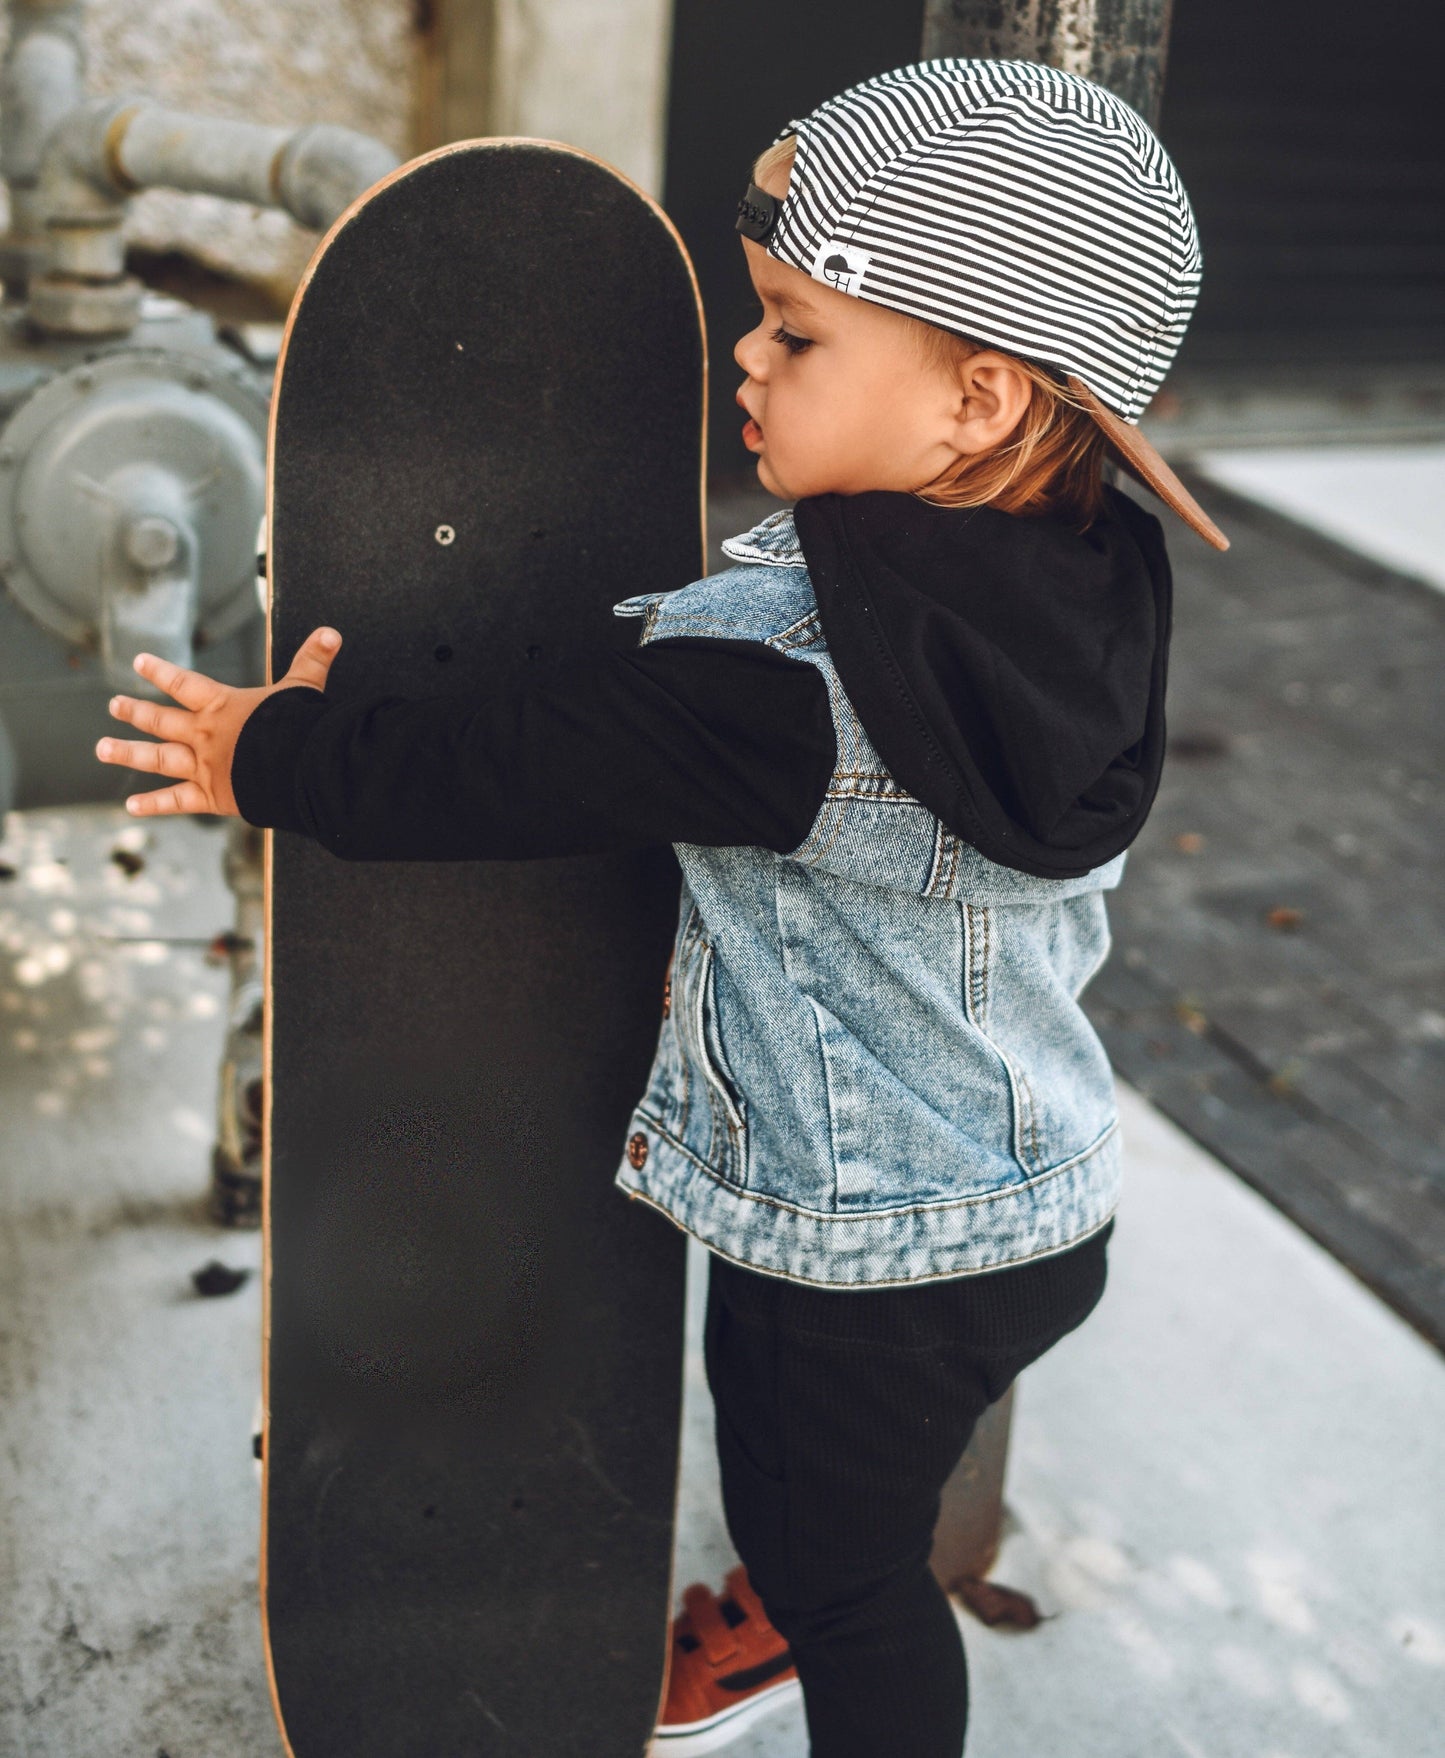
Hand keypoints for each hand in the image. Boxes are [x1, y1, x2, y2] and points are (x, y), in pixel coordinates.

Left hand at [95, 628, 343, 816]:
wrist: (299, 767)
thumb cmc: (301, 726)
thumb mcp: (305, 688)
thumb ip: (313, 660)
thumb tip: (332, 633)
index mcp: (223, 706)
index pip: (184, 684)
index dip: (161, 671)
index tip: (139, 661)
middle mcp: (205, 735)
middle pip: (162, 720)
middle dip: (136, 711)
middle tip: (114, 705)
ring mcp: (204, 766)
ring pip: (158, 758)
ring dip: (127, 753)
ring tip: (102, 748)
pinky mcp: (212, 796)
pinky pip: (177, 801)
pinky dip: (154, 805)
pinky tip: (131, 805)